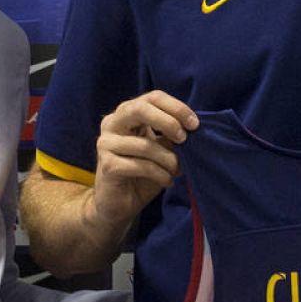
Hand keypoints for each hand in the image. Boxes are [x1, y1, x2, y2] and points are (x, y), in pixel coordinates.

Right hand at [86, 91, 198, 233]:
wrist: (118, 204)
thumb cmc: (142, 173)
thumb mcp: (161, 149)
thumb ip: (171, 135)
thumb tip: (193, 126)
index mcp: (126, 113)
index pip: (153, 97)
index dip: (176, 107)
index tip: (194, 124)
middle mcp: (112, 123)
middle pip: (140, 109)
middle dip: (168, 122)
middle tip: (184, 138)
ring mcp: (106, 144)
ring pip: (145, 145)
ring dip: (169, 159)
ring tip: (177, 170)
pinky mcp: (107, 165)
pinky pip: (141, 166)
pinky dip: (160, 174)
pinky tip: (167, 181)